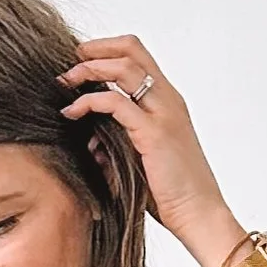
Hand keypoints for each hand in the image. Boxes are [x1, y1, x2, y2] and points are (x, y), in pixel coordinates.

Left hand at [58, 35, 243, 266]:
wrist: (200, 217)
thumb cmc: (173, 196)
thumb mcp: (142, 162)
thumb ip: (119, 146)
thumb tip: (92, 144)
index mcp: (169, 103)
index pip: (139, 56)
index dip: (108, 50)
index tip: (82, 60)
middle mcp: (168, 100)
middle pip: (131, 50)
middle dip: (95, 50)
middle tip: (69, 62)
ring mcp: (163, 114)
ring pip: (123, 67)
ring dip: (89, 69)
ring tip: (66, 82)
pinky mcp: (153, 133)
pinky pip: (115, 103)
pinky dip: (89, 102)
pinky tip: (73, 113)